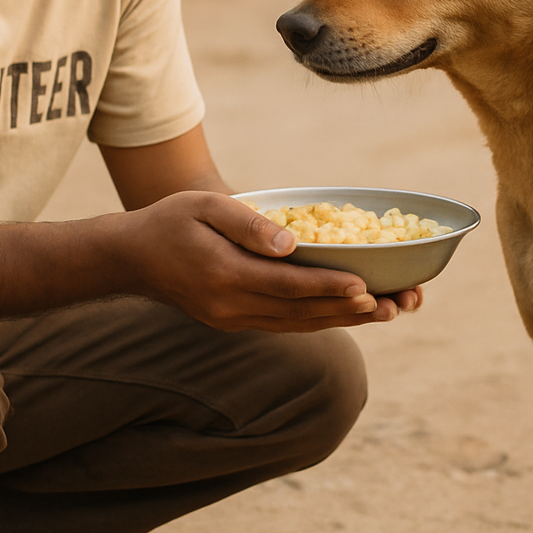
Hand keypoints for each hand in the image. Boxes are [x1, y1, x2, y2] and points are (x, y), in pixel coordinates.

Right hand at [108, 191, 418, 331]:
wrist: (132, 258)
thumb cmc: (172, 221)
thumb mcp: (206, 207)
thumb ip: (248, 224)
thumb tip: (291, 243)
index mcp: (226, 276)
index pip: (289, 286)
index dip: (330, 287)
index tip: (367, 286)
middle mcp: (233, 307)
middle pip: (303, 313)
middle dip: (354, 308)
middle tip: (399, 303)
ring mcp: (234, 320)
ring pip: (299, 324)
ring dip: (345, 319)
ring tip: (389, 312)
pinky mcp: (236, 322)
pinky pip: (286, 325)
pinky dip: (320, 320)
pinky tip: (348, 313)